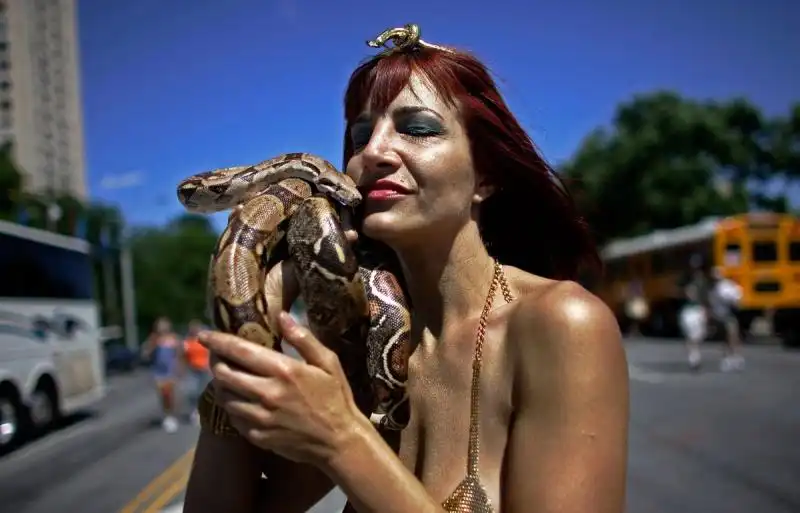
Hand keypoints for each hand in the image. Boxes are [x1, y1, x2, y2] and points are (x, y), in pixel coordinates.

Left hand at [198, 312, 363, 466]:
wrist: (339, 441)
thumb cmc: (336, 397)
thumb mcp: (328, 362)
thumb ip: (303, 338)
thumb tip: (281, 315)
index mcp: (284, 371)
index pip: (239, 351)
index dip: (217, 341)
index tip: (203, 334)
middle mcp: (267, 394)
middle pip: (223, 375)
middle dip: (215, 362)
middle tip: (217, 356)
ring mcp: (260, 418)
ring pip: (224, 397)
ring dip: (221, 385)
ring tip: (227, 377)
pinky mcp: (258, 436)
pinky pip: (234, 418)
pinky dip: (232, 406)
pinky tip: (240, 400)